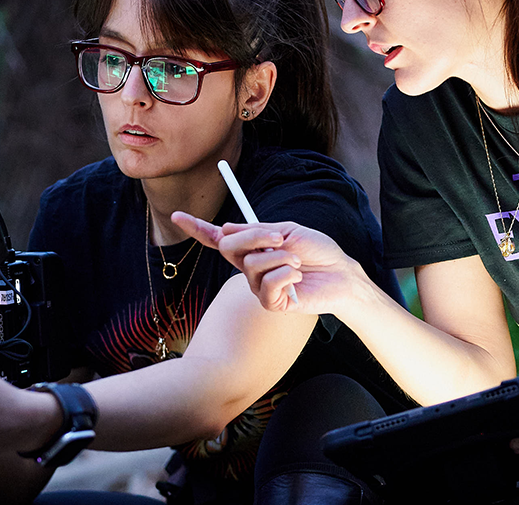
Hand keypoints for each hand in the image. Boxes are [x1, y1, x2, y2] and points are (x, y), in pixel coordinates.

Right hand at [172, 212, 367, 314]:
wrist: (341, 274)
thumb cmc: (318, 251)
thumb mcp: (288, 230)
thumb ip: (258, 230)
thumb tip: (225, 227)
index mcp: (253, 248)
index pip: (218, 238)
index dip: (197, 228)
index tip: (177, 215)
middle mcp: (250, 268)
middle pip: (229, 247)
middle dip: (254, 236)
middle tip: (280, 237)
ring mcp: (258, 286)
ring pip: (251, 264)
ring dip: (280, 258)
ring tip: (297, 264)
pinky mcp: (271, 303)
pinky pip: (266, 284)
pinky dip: (285, 276)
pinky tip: (297, 280)